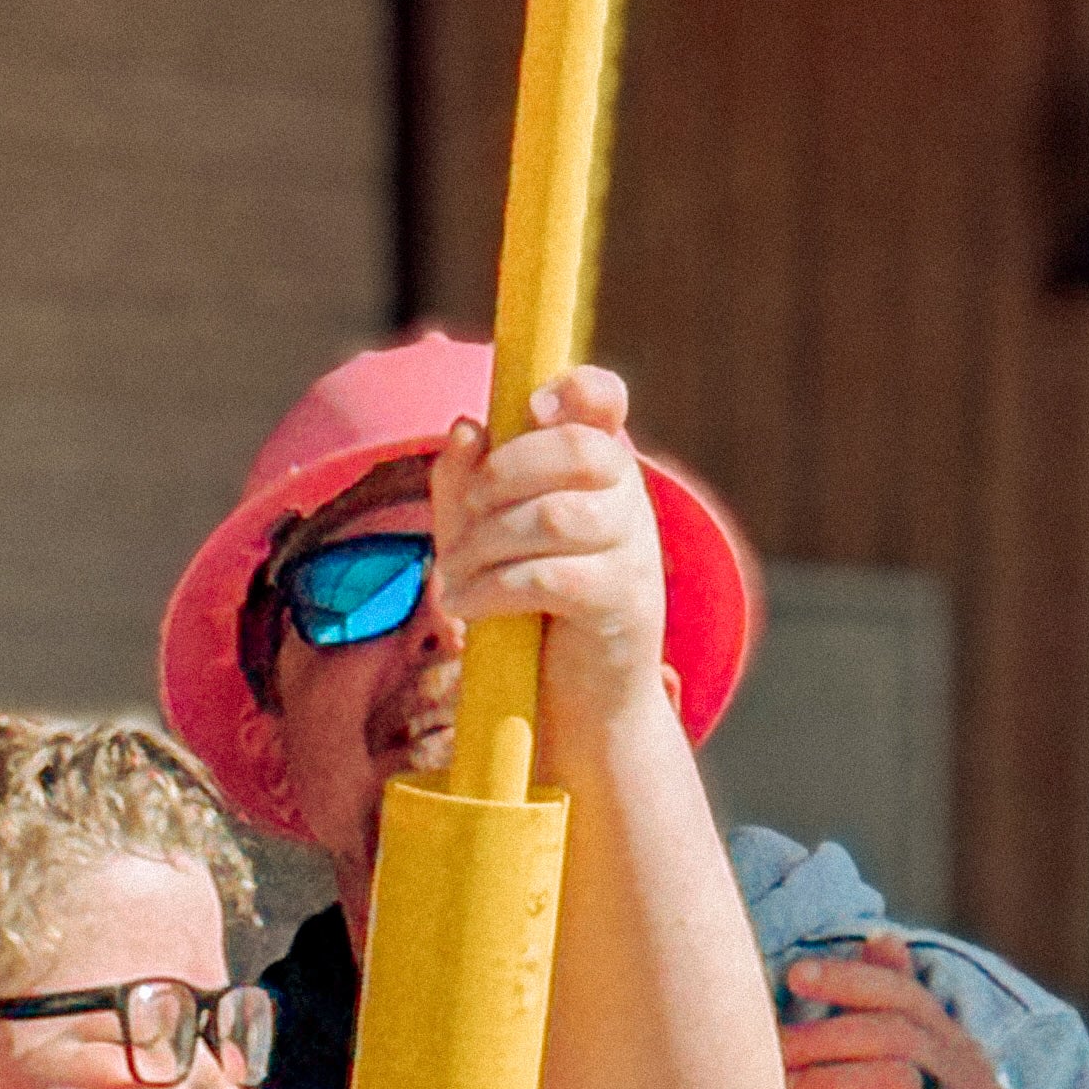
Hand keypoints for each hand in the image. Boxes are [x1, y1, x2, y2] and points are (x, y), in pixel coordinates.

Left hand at [430, 368, 670, 733]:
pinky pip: (552, 578)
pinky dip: (493, 589)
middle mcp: (627, 499)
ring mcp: (635, 551)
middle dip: (502, 476)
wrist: (578, 700)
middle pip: (577, 450)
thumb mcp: (482, 536)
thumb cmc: (528, 609)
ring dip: (485, 545)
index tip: (532, 409)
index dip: (573, 388)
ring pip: (554, 517)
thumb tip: (466, 429)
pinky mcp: (624, 604)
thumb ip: (465, 482)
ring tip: (453, 580)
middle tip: (467, 518)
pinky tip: (467, 607)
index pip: (604, 401)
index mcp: (596, 468)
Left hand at [782, 936, 1009, 1088]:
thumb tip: (880, 939)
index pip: (908, 997)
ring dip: (820, 1081)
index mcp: (963, 1055)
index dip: (851, 980)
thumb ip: (885, 1022)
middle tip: (767, 1052)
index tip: (795, 977)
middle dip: (822, 1035)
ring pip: (892, 1080)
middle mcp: (978, 1086)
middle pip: (896, 1034)